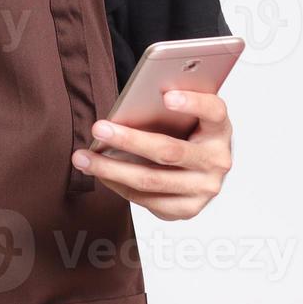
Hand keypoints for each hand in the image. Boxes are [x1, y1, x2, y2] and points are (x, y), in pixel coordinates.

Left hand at [71, 90, 232, 220]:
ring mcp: (204, 189)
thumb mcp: (186, 113)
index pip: (213, 112)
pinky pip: (147, 200)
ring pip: (151, 180)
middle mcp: (217, 161)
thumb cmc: (187, 130)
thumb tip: (126, 107)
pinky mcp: (189, 208)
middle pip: (169, 151)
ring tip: (82, 157)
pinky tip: (100, 172)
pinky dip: (119, 185)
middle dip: (128, 140)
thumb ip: (166, 104)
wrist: (204, 166)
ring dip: (111, 169)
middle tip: (98, 128)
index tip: (166, 95)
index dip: (192, 103)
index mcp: (220, 129)